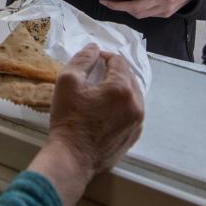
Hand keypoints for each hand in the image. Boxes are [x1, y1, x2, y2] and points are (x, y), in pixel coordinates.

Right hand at [27, 44, 144, 205]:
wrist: (72, 157)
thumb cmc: (68, 118)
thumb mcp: (68, 82)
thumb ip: (83, 59)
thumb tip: (94, 48)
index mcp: (121, 88)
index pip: (118, 61)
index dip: (104, 57)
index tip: (92, 61)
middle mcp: (136, 103)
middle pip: (129, 77)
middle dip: (114, 72)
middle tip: (95, 75)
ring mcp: (138, 121)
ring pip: (133, 95)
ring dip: (120, 88)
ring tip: (101, 92)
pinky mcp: (134, 135)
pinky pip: (133, 112)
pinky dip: (123, 106)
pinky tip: (106, 111)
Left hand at [99, 0, 197, 18]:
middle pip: (137, 6)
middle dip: (118, 5)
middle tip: (104, 0)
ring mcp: (164, 8)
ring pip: (139, 14)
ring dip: (123, 10)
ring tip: (111, 3)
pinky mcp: (164, 14)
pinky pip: (145, 15)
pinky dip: (134, 11)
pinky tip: (125, 5)